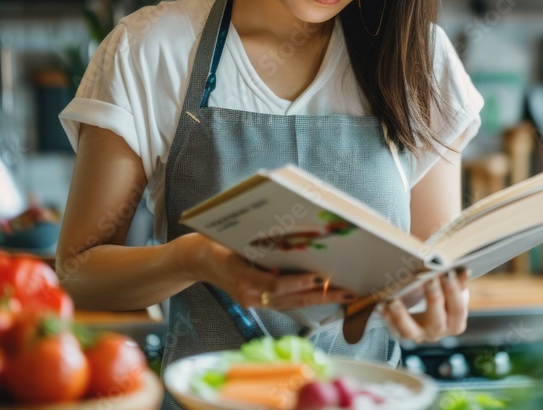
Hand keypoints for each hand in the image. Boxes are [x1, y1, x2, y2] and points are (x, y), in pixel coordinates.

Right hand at [182, 234, 357, 309]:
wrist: (195, 259)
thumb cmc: (214, 242)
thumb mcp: (234, 238)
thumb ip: (261, 245)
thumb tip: (296, 239)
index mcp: (241, 279)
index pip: (276, 285)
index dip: (299, 282)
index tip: (321, 277)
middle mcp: (249, 296)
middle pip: (291, 299)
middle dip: (322, 296)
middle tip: (347, 293)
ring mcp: (253, 302)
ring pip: (292, 304)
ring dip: (319, 300)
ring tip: (344, 295)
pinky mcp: (257, 302)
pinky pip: (285, 302)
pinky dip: (305, 297)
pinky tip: (324, 293)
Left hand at [379, 268, 468, 342]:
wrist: (428, 314)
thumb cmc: (443, 298)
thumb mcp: (452, 290)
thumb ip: (458, 282)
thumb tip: (464, 270)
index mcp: (455, 322)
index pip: (457, 310)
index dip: (454, 292)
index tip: (448, 274)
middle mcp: (438, 332)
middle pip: (437, 321)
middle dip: (434, 299)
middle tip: (430, 281)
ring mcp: (419, 335)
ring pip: (410, 332)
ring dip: (401, 316)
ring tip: (394, 300)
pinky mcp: (402, 334)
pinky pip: (392, 329)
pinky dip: (386, 317)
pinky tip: (381, 305)